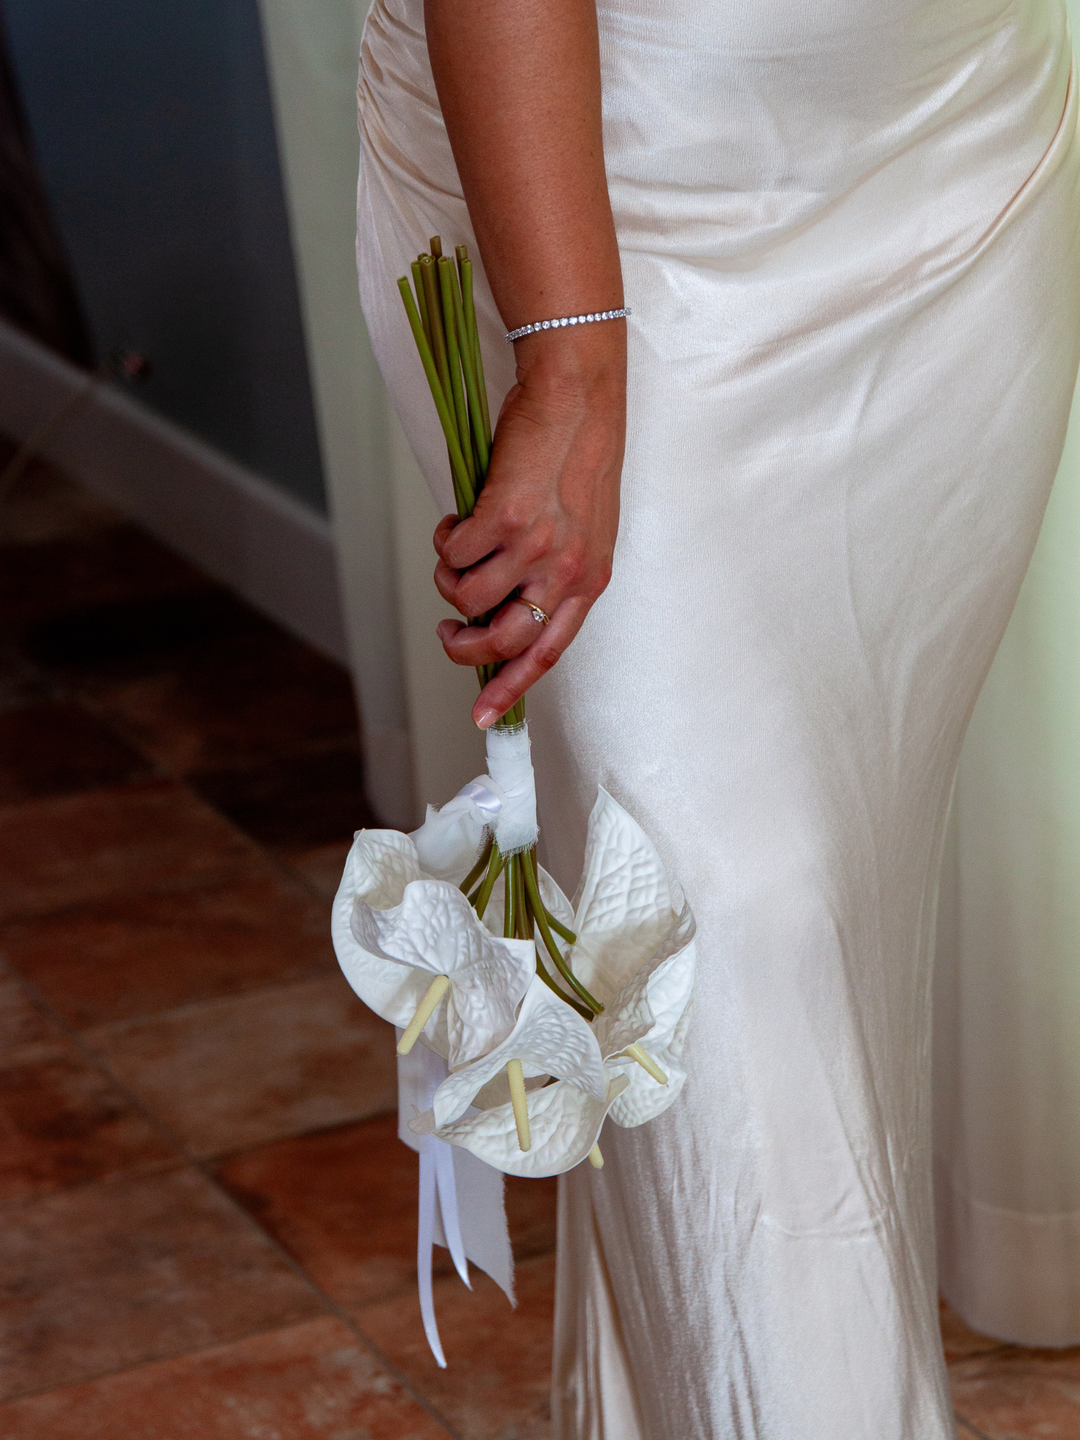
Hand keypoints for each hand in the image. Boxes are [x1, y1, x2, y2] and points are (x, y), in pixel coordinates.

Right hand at [433, 328, 624, 727]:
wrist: (576, 396)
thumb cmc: (574, 454)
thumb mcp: (578, 527)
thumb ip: (547, 571)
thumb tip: (495, 606)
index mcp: (589, 581)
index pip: (548, 653)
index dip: (511, 688)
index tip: (483, 718)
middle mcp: (566, 571)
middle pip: (501, 642)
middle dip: (462, 646)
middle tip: (447, 629)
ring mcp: (537, 546)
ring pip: (466, 598)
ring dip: (448, 578)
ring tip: (457, 546)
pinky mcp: (505, 517)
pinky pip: (453, 554)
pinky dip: (445, 539)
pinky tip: (460, 515)